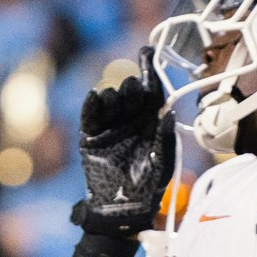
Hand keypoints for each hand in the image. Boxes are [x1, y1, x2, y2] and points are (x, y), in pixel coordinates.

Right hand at [72, 47, 175, 237]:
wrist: (122, 207)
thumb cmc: (149, 186)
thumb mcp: (163, 161)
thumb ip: (164, 137)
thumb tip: (167, 112)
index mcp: (151, 121)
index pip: (151, 91)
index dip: (149, 69)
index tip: (147, 50)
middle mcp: (131, 119)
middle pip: (130, 90)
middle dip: (131, 87)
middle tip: (132, 95)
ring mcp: (110, 126)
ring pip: (110, 97)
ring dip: (113, 96)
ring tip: (115, 106)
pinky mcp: (91, 134)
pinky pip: (90, 113)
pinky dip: (92, 104)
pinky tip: (95, 97)